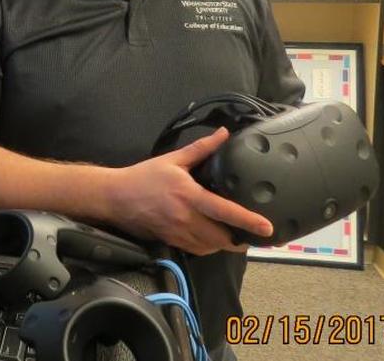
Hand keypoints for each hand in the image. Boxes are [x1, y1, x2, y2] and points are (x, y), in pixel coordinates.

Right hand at [105, 127, 272, 254]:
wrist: (115, 197)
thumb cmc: (144, 177)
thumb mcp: (173, 159)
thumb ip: (201, 148)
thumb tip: (223, 133)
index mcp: (189, 195)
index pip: (225, 211)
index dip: (248, 221)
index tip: (267, 228)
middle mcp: (186, 218)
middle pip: (222, 238)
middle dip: (241, 239)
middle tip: (254, 234)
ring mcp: (178, 232)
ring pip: (211, 247)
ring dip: (225, 244)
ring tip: (236, 236)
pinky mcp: (171, 241)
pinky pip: (197, 250)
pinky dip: (209, 247)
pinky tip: (213, 238)